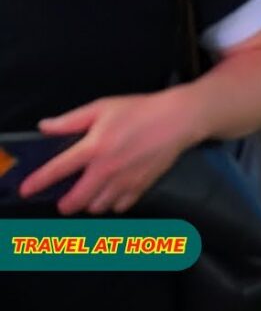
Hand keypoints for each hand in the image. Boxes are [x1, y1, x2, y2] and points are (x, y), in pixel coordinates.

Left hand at [21, 92, 197, 215]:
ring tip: (91, 194)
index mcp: (94, 147)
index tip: (28, 189)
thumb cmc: (141, 110)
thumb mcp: (102, 107)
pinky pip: (120, 207)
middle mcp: (107, 169)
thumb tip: (45, 127)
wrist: (178, 120)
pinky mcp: (142, 186)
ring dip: (90, 204)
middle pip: (77, 201)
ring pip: (98, 207)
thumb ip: (71, 120)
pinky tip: (112, 193)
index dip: (38, 182)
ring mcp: (125, 180)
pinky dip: (113, 204)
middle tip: (65, 199)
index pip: (58, 170)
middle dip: (66, 204)